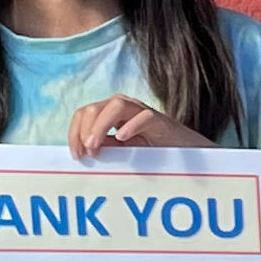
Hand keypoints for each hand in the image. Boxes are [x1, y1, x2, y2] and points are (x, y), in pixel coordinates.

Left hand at [68, 94, 205, 157]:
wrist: (186, 153)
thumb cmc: (151, 151)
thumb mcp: (121, 150)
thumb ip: (103, 146)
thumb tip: (81, 150)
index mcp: (110, 112)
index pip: (83, 114)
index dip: (74, 132)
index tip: (76, 155)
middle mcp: (124, 106)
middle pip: (94, 108)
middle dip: (84, 130)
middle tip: (88, 153)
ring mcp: (142, 111)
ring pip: (115, 105)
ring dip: (100, 126)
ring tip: (96, 146)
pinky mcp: (160, 120)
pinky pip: (144, 116)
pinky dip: (130, 126)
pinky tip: (122, 138)